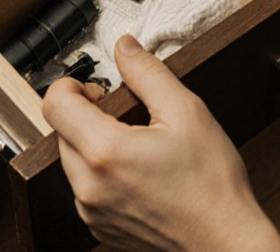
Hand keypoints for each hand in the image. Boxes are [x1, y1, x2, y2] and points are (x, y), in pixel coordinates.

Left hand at [43, 35, 279, 251]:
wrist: (225, 241)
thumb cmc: (212, 185)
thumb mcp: (187, 112)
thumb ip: (148, 73)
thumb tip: (125, 47)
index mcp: (105, 152)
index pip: (54, 103)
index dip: (73, 84)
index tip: (98, 88)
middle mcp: (89, 186)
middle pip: (62, 131)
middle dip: (89, 115)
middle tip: (129, 115)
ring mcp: (92, 212)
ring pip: (73, 161)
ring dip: (95, 144)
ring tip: (139, 146)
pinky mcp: (100, 228)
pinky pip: (86, 189)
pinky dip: (103, 174)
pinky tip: (140, 173)